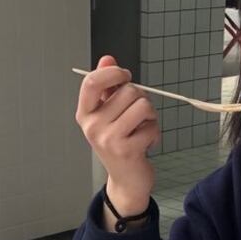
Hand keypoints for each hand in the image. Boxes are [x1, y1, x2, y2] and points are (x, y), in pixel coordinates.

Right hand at [75, 54, 160, 218]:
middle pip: (127, 90)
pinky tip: (147, 143)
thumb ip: (108, 87)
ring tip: (143, 127)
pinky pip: (151, 126)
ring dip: (150, 115)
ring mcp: (108, 139)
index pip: (92, 82)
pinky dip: (154, 132)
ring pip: (142, 105)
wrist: (127, 180)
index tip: (125, 75)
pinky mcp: (127, 150)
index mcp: (85, 113)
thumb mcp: (109, 114)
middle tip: (139, 114)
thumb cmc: (120, 143)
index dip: (112, 72)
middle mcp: (93, 126)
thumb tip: (107, 59)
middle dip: (141, 97)